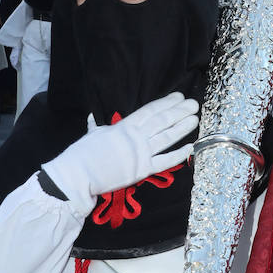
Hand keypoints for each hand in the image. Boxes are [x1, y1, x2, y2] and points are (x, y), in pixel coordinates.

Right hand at [42, 92, 198, 213]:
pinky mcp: (142, 171)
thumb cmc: (81, 154)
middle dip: (179, 111)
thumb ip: (96, 127)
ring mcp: (140, 154)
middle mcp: (135, 138)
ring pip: (167, 138)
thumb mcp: (92, 135)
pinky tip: (190, 147)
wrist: (77, 176)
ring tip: (195, 119)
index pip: (150, 111)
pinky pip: (165, 162)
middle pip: (162, 121)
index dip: (166, 103)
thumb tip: (92, 118)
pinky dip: (178, 155)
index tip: (179, 97)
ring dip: (182, 128)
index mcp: (124, 127)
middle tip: (194, 104)